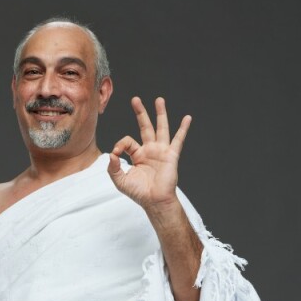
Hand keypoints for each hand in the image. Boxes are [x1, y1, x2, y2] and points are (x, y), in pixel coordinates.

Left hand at [106, 96, 191, 212]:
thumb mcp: (121, 181)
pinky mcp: (171, 155)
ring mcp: (161, 151)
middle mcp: (150, 150)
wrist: (155, 201)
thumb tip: (112, 154)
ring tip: (159, 100)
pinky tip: (187, 118)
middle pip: (145, 126)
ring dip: (160, 113)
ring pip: (161, 128)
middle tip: (135, 99)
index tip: (117, 152)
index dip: (121, 144)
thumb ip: (113, 168)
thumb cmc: (139, 193)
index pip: (128, 141)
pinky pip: (178, 139)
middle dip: (140, 112)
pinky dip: (183, 129)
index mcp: (138, 155)